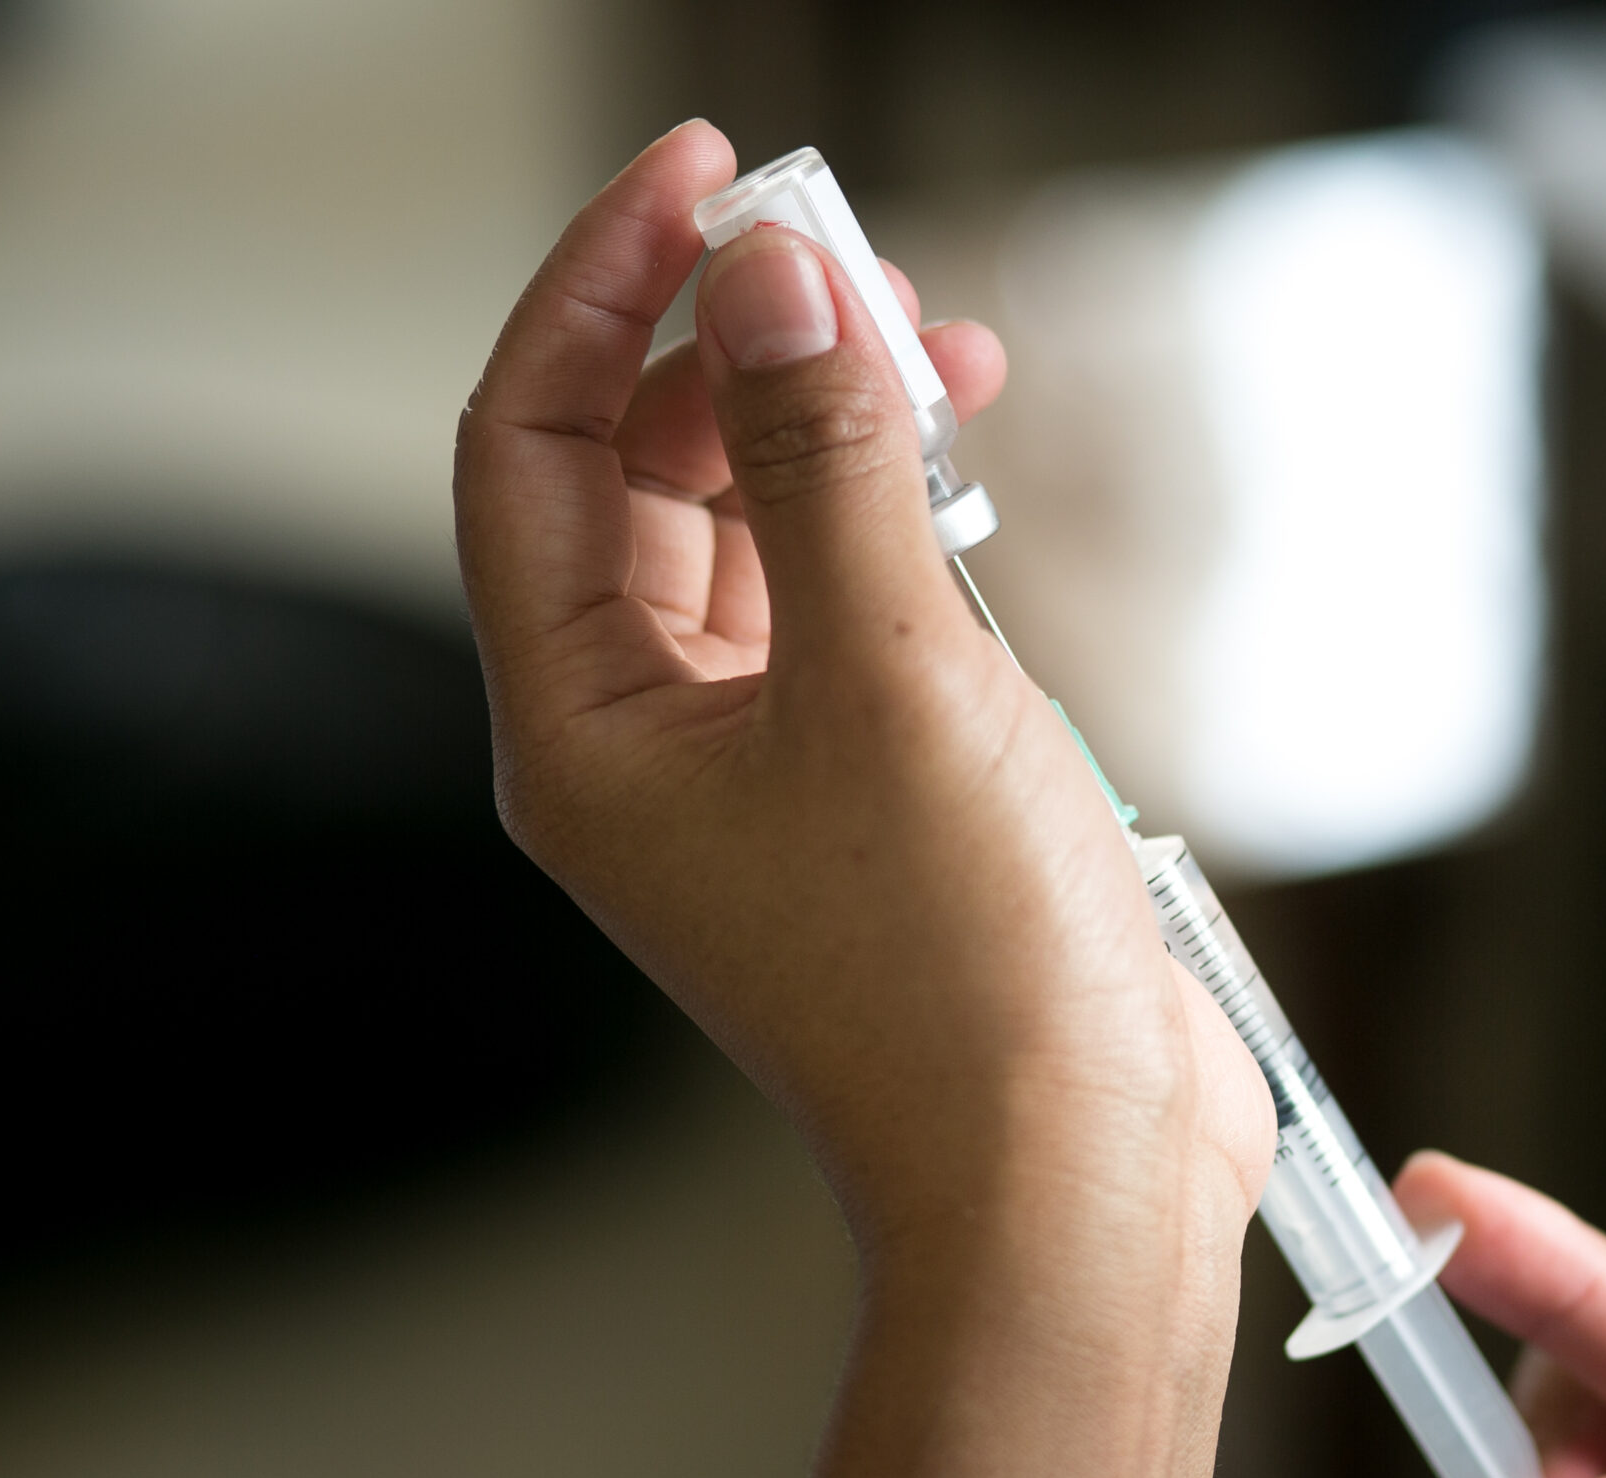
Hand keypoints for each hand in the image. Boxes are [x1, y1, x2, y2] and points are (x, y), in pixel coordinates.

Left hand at [454, 122, 1269, 1279]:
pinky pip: (845, 607)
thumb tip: (773, 283)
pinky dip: (894, 523)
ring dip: (829, 425)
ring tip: (942, 349)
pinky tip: (964, 483)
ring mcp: (761, 768)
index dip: (602, 288)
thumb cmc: (964, 980)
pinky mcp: (869, 786)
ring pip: (753, 535)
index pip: (532, 444)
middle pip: (641, 476)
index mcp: (588, 725)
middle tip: (858, 259)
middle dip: (739, 349)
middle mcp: (650, 741)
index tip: (706, 175)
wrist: (1072, 1175)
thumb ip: (825, 464)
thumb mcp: (897, 681)